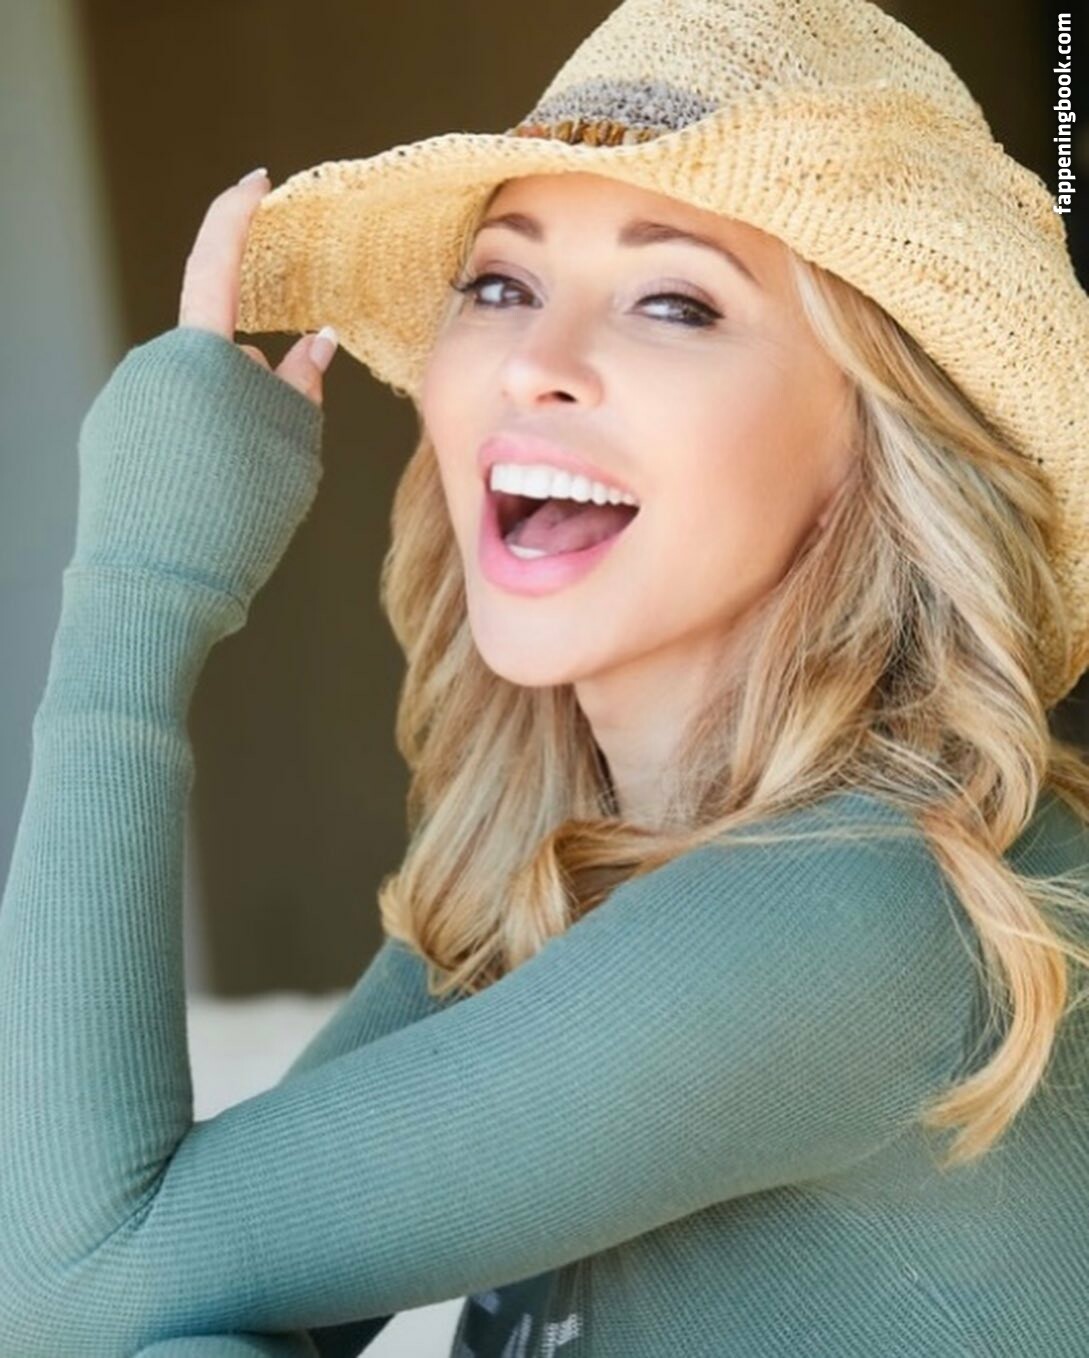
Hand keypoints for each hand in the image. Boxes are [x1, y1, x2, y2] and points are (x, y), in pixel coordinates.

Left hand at [68, 168, 335, 611]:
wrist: (156, 587)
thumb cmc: (237, 516)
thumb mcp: (294, 451)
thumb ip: (300, 387)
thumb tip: (311, 345)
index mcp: (199, 355)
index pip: (219, 263)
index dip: (238, 215)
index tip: (257, 184)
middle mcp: (149, 366)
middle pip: (219, 358)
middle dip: (250, 388)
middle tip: (272, 454)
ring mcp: (121, 403)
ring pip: (193, 398)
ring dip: (221, 425)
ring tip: (234, 491)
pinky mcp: (106, 440)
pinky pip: (163, 427)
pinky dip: (188, 450)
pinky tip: (200, 499)